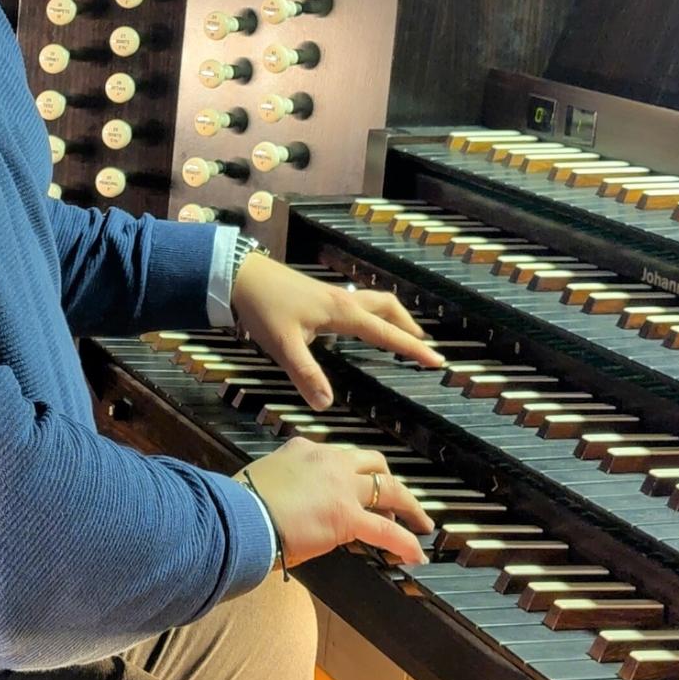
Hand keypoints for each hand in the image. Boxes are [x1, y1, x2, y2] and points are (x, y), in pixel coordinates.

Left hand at [230, 250, 442, 409]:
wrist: (241, 275)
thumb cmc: (264, 308)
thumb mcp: (284, 345)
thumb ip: (306, 374)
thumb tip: (327, 405)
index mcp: (342, 313)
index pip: (386, 332)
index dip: (412, 348)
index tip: (437, 360)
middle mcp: (344, 300)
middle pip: (388, 309)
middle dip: (409, 326)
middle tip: (425, 347)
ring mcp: (333, 295)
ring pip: (374, 302)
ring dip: (393, 317)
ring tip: (403, 335)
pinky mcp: (321, 294)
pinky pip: (359, 303)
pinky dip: (373, 313)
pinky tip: (363, 325)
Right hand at [240, 438, 433, 566]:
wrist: (239, 517)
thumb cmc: (240, 505)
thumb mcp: (263, 480)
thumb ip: (284, 485)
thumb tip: (291, 504)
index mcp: (303, 449)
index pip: (338, 457)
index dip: (352, 475)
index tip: (355, 489)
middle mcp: (327, 461)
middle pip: (372, 463)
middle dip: (388, 481)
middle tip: (397, 500)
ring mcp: (341, 487)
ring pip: (388, 488)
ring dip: (408, 505)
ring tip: (420, 522)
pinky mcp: (348, 516)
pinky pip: (387, 530)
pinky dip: (405, 542)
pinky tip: (415, 554)